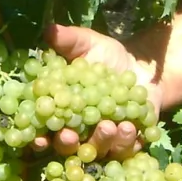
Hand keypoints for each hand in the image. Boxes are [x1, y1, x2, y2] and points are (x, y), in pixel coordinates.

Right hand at [35, 23, 161, 160]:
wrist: (144, 68)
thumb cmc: (109, 57)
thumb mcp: (90, 45)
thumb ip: (70, 40)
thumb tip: (49, 30)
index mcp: (61, 109)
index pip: (43, 127)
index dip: (37, 136)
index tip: (37, 138)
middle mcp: (78, 130)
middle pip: (66, 147)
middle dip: (66, 145)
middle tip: (70, 136)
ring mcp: (102, 140)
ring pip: (95, 150)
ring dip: (99, 141)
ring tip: (108, 125)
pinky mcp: (126, 143)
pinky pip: (123, 150)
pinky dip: (125, 142)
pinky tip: (129, 127)